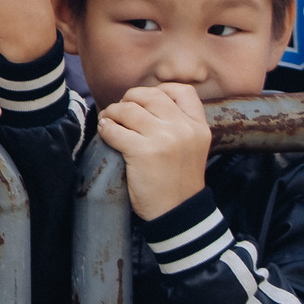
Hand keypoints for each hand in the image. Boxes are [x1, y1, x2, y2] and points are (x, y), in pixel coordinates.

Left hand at [100, 83, 212, 220]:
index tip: (145, 103)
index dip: (158, 90)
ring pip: (127, 109)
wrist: (178, 212)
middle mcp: (184, 129)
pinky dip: (105, 130)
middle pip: (148, 94)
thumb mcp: (191, 147)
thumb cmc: (177, 179)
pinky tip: (106, 135)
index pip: (181, 90)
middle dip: (128, 100)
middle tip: (120, 113)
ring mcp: (165, 139)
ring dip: (112, 114)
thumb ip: (176, 123)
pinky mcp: (143, 152)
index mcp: (198, 127)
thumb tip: (140, 100)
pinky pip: (113, 129)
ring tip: (109, 122)